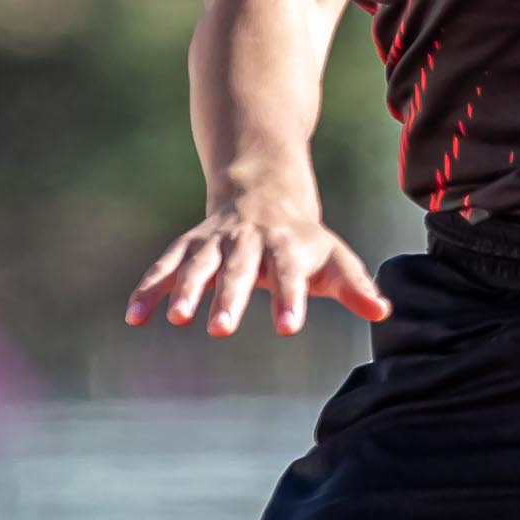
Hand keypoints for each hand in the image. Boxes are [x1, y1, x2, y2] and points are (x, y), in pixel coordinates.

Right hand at [125, 198, 390, 335]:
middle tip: (221, 331)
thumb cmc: (304, 239)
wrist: (264, 188)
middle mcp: (249, 239)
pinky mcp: (189, 245)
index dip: (290, 298)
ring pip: (199, 263)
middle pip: (240, 269)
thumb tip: (384, 313)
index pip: (291, 273)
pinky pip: (166, 265)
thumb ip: (356, 287)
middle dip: (229, 298)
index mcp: (288, 244)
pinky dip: (149, 288)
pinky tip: (135, 317)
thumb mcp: (335, 258)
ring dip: (185, 289)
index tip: (288, 328)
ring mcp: (216, 240)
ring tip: (176, 319)